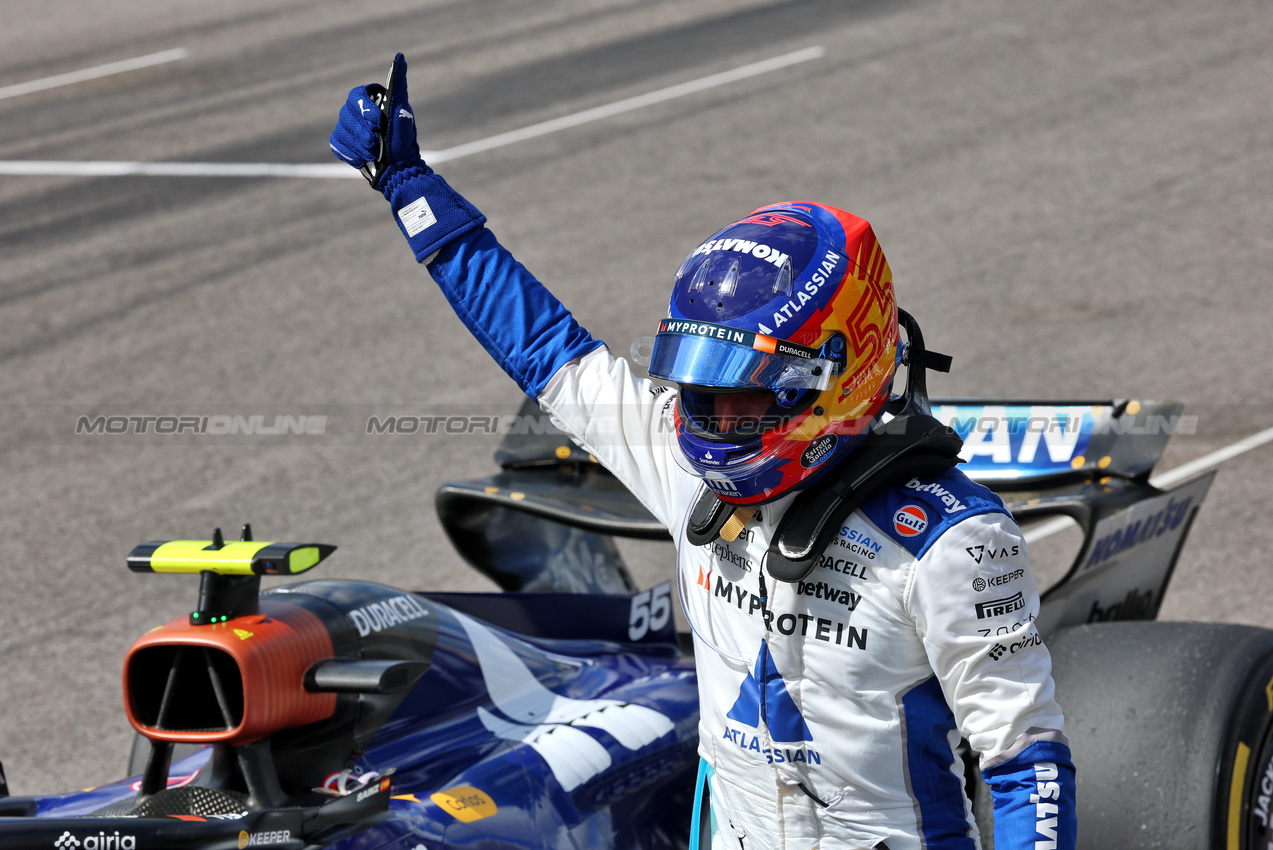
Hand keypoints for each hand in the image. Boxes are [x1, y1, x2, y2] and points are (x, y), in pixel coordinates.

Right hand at [330, 53, 422, 188]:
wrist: (399, 170)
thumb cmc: (403, 139)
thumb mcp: (402, 110)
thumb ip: (399, 84)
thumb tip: (400, 56)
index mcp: (370, 101)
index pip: (356, 95)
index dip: (363, 109)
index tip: (377, 123)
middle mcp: (356, 112)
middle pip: (345, 114)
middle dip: (361, 131)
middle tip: (375, 142)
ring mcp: (347, 128)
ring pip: (340, 130)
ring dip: (358, 144)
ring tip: (374, 152)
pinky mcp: (342, 144)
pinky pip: (336, 144)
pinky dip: (350, 153)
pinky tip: (363, 158)